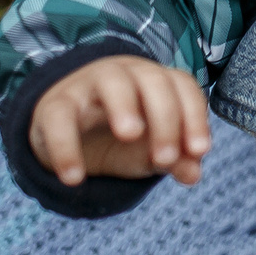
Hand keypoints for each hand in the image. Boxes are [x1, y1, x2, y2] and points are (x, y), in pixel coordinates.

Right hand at [28, 55, 212, 188]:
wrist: (63, 130)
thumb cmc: (117, 136)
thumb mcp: (147, 151)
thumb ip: (173, 160)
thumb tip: (193, 174)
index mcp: (155, 82)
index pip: (182, 86)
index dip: (195, 115)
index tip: (200, 150)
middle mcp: (127, 75)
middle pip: (153, 79)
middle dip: (165, 116)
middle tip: (166, 157)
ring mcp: (89, 85)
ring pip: (111, 81)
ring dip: (124, 106)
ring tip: (130, 136)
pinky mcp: (55, 105)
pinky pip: (59, 118)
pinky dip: (65, 147)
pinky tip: (74, 179)